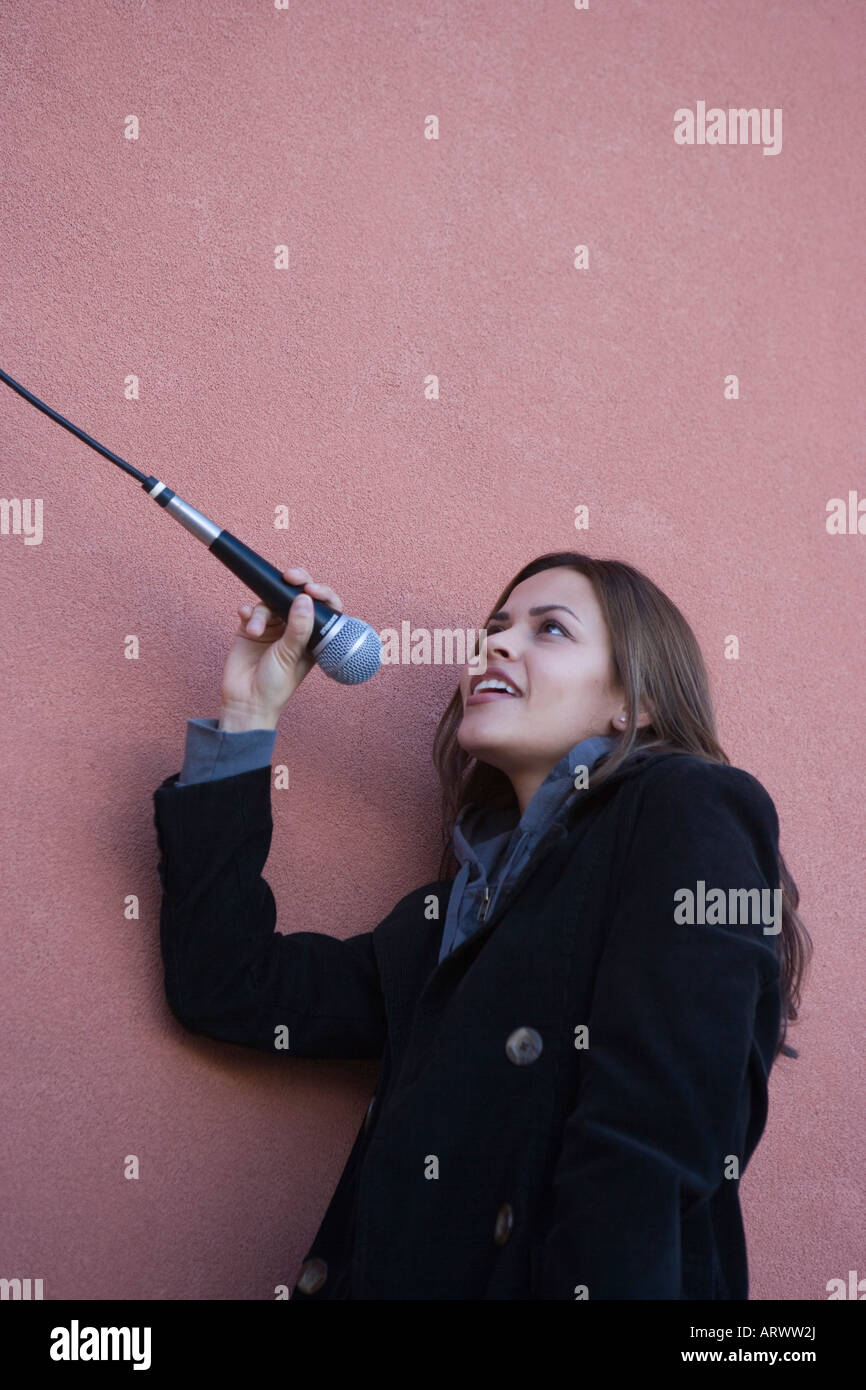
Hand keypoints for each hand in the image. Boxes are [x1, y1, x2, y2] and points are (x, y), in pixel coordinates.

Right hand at [218, 567, 343, 729]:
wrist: (245, 701)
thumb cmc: (275, 685)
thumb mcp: (291, 655)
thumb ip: (298, 626)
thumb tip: (305, 598)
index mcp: (312, 636)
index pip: (323, 607)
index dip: (321, 592)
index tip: (311, 589)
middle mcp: (294, 628)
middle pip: (297, 595)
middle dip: (294, 583)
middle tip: (290, 578)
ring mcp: (272, 626)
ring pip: (270, 602)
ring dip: (262, 612)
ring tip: (256, 630)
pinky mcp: (251, 627)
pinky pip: (251, 609)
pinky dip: (248, 612)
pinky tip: (245, 620)